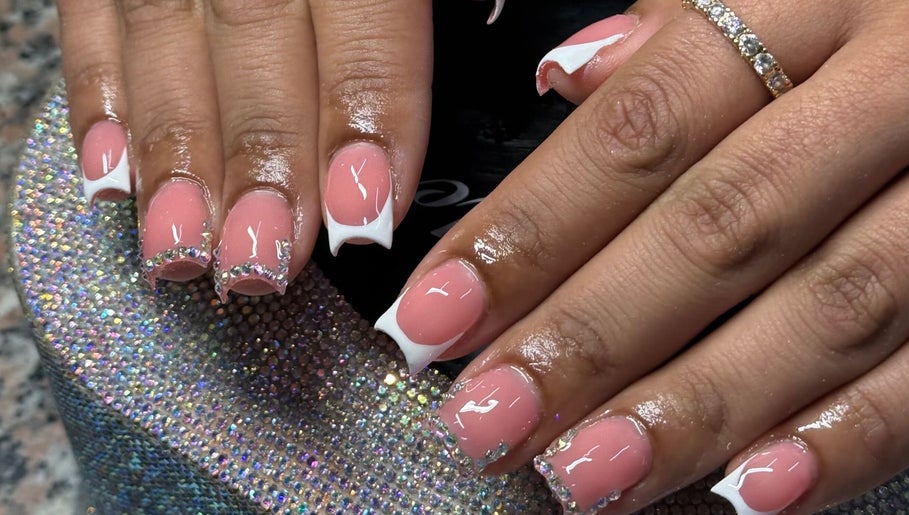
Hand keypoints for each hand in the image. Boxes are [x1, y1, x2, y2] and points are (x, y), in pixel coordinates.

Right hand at [57, 0, 445, 298]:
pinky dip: (99, 102)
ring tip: (182, 251)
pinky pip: (95, 20)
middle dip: (259, 161)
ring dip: (173, 155)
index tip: (365, 215)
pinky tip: (111, 183)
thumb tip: (541, 74)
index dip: (363, 118)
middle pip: (255, 39)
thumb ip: (469, 3)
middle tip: (260, 262)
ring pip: (166, 39)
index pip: (364, 18)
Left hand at [375, 0, 908, 511]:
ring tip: (588, 473)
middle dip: (594, 335)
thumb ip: (679, 32)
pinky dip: (848, 433)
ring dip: (699, 404)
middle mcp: (900, 82)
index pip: (641, 128)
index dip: (529, 229)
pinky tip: (752, 491)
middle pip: (721, 225)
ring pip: (831, 306)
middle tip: (492, 417)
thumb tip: (564, 79)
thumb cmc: (886, 12)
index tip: (435, 316)